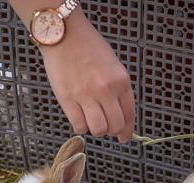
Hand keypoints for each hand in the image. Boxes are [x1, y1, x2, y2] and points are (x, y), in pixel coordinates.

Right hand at [40, 18, 134, 142]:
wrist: (64, 35)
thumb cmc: (88, 47)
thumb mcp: (112, 65)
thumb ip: (117, 88)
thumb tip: (117, 112)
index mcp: (121, 81)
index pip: (129, 114)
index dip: (127, 130)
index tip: (123, 137)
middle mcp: (106, 90)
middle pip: (114, 126)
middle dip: (111, 130)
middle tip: (105, 125)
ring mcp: (87, 95)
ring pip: (98, 129)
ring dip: (96, 129)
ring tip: (91, 120)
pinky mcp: (68, 99)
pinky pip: (79, 125)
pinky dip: (81, 126)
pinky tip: (79, 116)